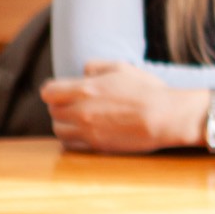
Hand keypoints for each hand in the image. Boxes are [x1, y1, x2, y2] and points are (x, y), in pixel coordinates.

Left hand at [41, 61, 204, 152]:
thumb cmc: (147, 90)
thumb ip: (96, 66)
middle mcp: (80, 111)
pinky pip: (71, 145)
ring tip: (79, 120)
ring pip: (58, 130)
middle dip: (61, 107)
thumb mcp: (122, 68)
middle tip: (75, 105)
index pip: (48, 92)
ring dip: (65, 124)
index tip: (62, 91)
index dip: (53, 90)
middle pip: (52, 111)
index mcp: (84, 89)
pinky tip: (86, 132)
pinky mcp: (97, 146)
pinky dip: (73, 139)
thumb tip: (83, 71)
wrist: (166, 117)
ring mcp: (87, 131)